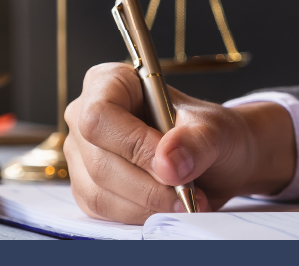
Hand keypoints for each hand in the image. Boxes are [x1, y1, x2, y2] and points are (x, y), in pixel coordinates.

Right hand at [64, 63, 295, 222]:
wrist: (216, 159)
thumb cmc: (209, 132)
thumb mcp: (215, 130)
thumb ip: (195, 142)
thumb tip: (167, 163)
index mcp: (110, 83)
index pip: (100, 115)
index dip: (134, 144)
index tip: (170, 165)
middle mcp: (85, 116)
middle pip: (100, 161)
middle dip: (149, 186)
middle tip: (188, 193)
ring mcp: (82, 154)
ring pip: (99, 192)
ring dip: (147, 205)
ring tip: (185, 200)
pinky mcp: (87, 188)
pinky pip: (103, 212)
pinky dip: (140, 215)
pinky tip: (167, 206)